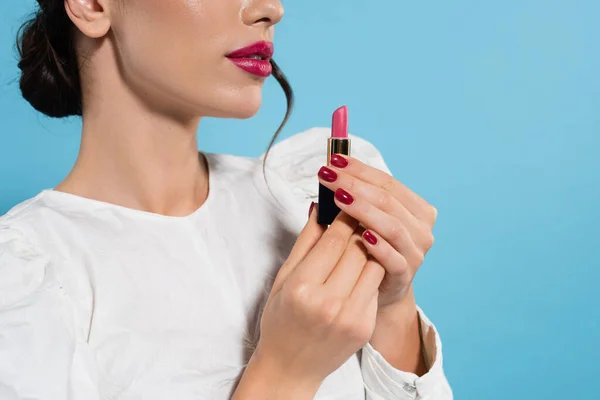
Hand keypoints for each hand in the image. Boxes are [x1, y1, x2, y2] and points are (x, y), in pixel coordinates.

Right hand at [248, 204, 384, 390]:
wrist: (291, 367)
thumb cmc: (280, 319)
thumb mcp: (283, 278)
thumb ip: (305, 242)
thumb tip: (320, 207)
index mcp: (302, 288)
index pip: (335, 239)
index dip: (344, 215)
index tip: (346, 201)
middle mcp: (329, 303)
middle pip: (358, 248)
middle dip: (359, 224)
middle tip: (359, 210)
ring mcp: (351, 316)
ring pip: (374, 263)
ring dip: (370, 245)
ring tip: (362, 235)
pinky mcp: (365, 325)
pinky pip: (375, 285)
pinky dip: (371, 269)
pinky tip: (362, 263)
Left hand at [317, 153, 437, 310]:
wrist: (379, 291)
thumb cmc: (369, 249)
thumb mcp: (365, 219)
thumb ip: (355, 196)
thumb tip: (329, 170)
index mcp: (417, 209)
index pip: (388, 182)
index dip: (360, 170)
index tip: (334, 160)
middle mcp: (422, 229)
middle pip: (388, 200)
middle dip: (355, 184)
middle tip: (328, 175)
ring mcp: (416, 253)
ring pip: (392, 226)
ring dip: (363, 210)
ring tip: (338, 198)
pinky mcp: (405, 275)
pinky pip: (393, 258)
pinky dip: (378, 246)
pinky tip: (360, 235)